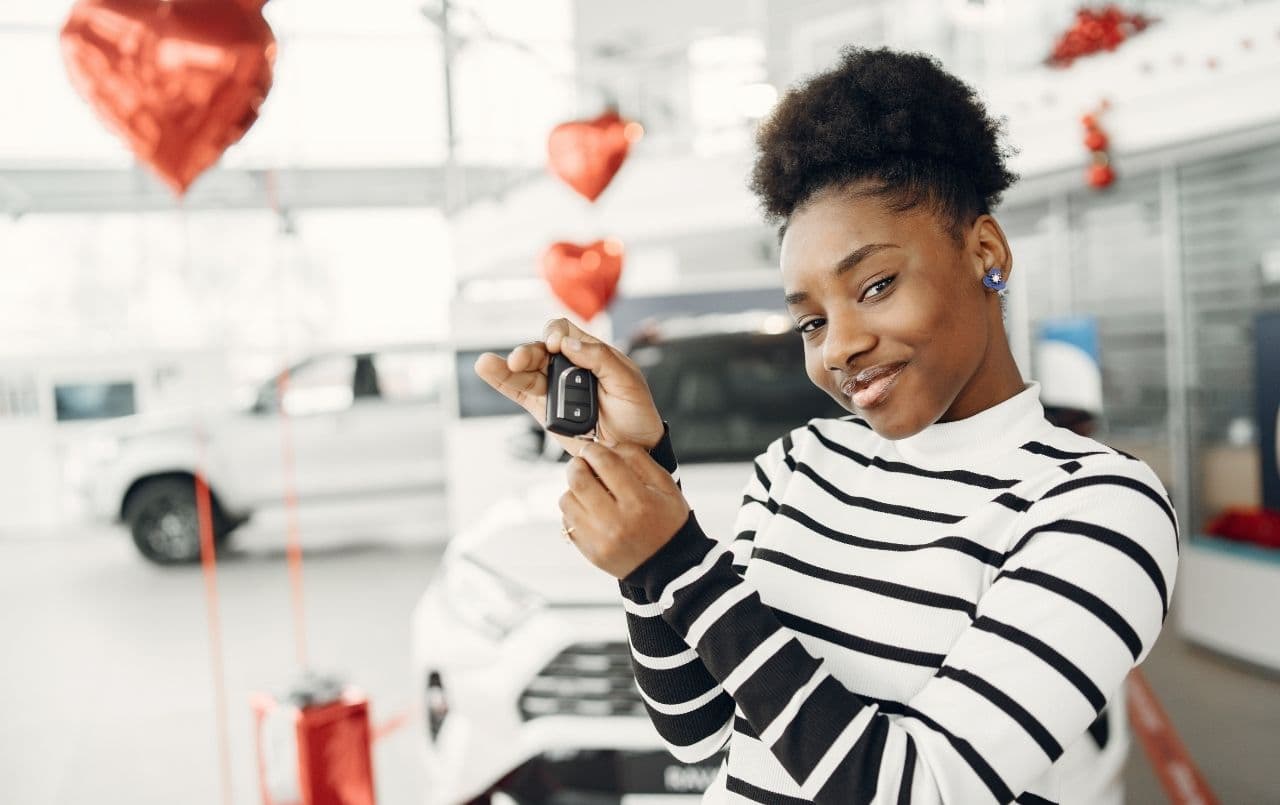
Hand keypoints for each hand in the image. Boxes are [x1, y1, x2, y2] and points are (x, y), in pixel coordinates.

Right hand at [473, 318, 664, 456]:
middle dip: (527, 352)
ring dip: (505, 366)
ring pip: (524, 370)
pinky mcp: (543, 409)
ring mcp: (553, 388)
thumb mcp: (627, 381)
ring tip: (486, 364)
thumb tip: (566, 343)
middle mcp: (568, 367)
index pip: (564, 331)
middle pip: (539, 350)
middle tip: (520, 360)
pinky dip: (501, 381)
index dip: (556, 334)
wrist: (634, 450)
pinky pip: (519, 392)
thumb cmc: (636, 412)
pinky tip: (486, 369)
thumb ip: (600, 359)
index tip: (558, 347)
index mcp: (590, 353)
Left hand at [559, 442, 689, 578]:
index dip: (593, 449)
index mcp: (639, 502)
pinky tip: (589, 509)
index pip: (605, 463)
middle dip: (577, 464)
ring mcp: (600, 539)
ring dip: (573, 489)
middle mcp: (616, 521)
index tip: (591, 448)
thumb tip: (606, 445)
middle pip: (578, 480)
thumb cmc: (669, 522)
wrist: (670, 565)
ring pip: (567, 500)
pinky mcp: (590, 552)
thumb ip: (638, 459)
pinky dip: (574, 510)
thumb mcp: (665, 486)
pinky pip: (567, 522)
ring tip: (588, 489)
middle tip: (582, 463)